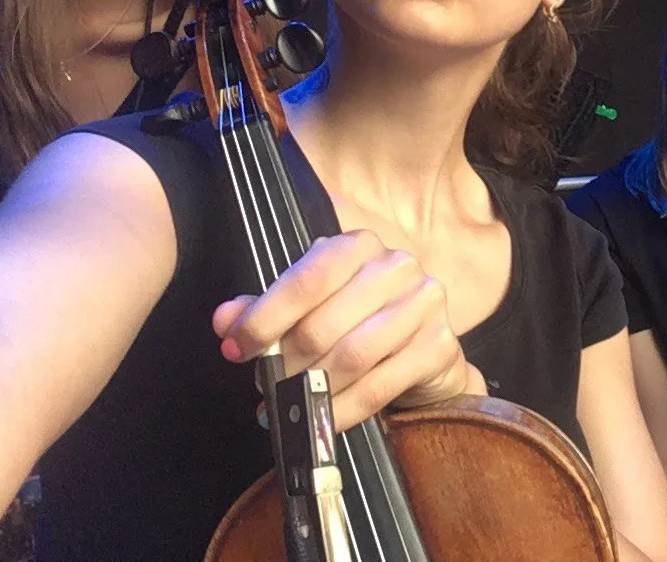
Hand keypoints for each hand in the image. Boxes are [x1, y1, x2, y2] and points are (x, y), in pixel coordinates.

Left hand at [212, 230, 475, 431]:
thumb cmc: (360, 322)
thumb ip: (269, 309)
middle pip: (324, 323)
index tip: (235, 348)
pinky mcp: (440, 345)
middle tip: (266, 384)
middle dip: (286, 363)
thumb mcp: (312, 307)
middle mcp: (397, 265)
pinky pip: (378, 386)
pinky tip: (322, 420)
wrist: (423, 351)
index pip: (307, 278)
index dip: (265, 318)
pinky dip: (342, 410)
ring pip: (352, 356)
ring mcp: (424, 303)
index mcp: (359, 246)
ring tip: (293, 404)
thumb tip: (226, 319)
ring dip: (313, 389)